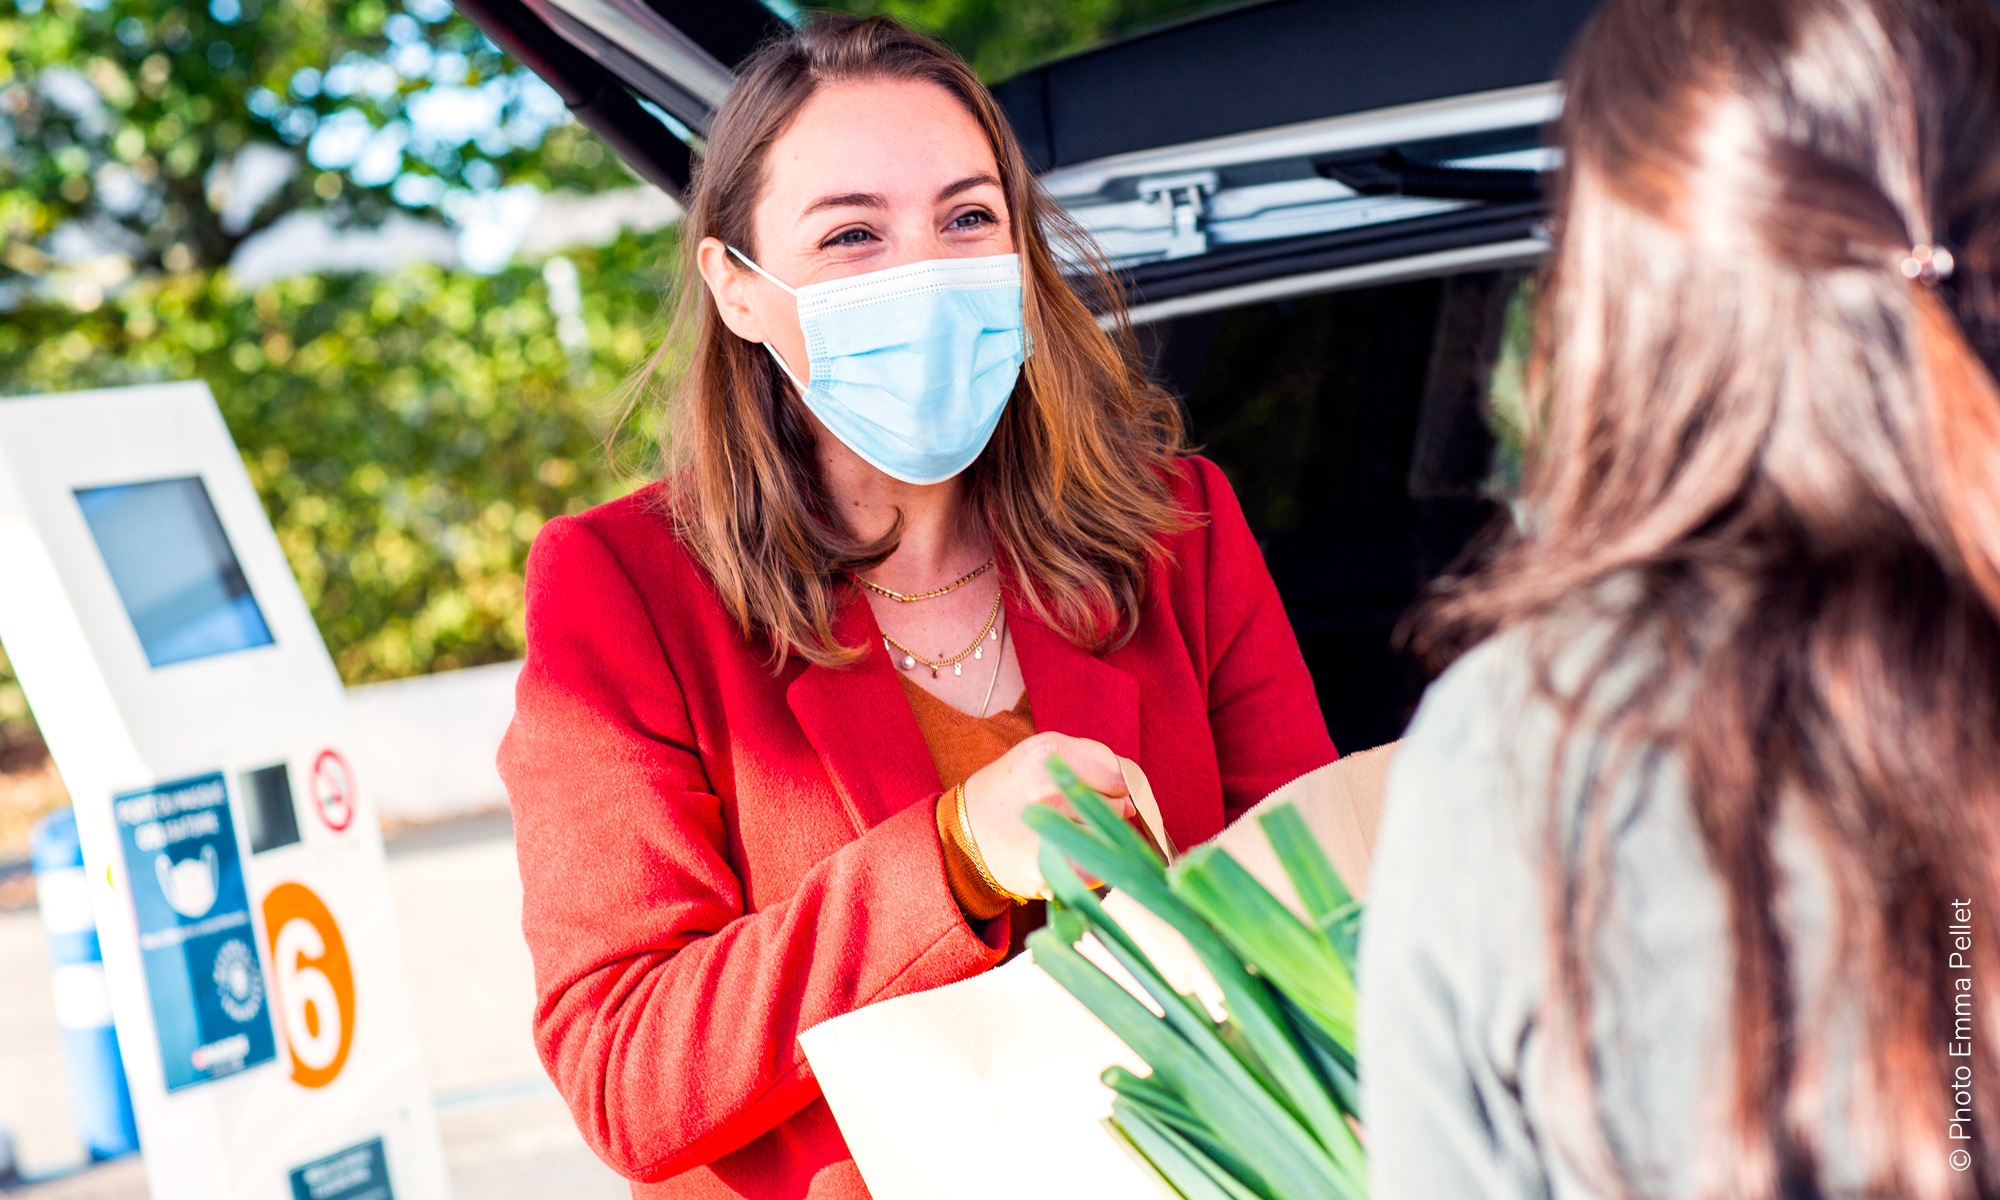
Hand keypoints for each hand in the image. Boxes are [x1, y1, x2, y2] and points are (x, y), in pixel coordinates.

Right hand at [960, 732, 1131, 899]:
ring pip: (1107, 839)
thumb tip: (1130, 794)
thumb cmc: (1010, 792)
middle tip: (1076, 817)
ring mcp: (1048, 829)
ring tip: (1068, 836)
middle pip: (1115, 808)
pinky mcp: (1046, 867)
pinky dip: (1089, 868)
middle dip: (1106, 816)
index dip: (1116, 789)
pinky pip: (1094, 869)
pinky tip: (1066, 858)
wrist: (962, 834)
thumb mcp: (1040, 756)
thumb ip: (1088, 763)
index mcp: (1049, 754)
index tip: (1102, 795)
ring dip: (1099, 842)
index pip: (1117, 776)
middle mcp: (1049, 789)